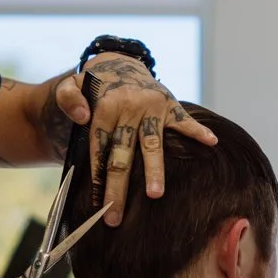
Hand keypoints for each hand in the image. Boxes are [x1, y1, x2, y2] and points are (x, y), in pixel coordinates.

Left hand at [70, 54, 218, 224]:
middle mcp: (128, 109)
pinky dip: (197, 130)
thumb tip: (82, 117)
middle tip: (115, 215)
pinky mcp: (169, 104)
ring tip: (155, 194)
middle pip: (122, 154)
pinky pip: (183, 119)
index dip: (97, 178)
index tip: (98, 204)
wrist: (121, 63)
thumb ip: (67, 98)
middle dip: (118, 187)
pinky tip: (210, 143)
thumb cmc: (95, 85)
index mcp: (103, 109)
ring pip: (152, 144)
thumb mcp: (71, 85)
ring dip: (154, 170)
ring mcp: (151, 107)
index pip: (99, 149)